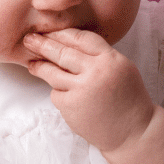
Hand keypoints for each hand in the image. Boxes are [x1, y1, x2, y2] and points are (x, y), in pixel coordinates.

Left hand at [22, 29, 154, 151]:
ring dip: (39, 66)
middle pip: (62, 52)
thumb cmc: (129, 99)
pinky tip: (63, 94)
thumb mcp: (123, 68)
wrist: (134, 132)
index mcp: (111, 59)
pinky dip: (58, 92)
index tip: (50, 31)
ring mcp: (81, 90)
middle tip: (29, 39)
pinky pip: (56, 94)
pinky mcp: (71, 107)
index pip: (81, 38)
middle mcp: (96, 72)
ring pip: (52, 72)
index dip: (62, 33)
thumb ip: (100, 56)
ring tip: (31, 62)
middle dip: (43, 44)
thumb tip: (70, 44)